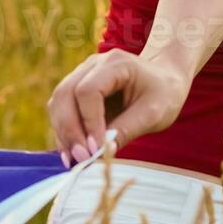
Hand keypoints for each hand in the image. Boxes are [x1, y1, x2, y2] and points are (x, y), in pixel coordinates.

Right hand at [45, 48, 190, 166]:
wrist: (164, 80)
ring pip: (58, 102)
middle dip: (70, 130)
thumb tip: (103, 153)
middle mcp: (92, 65)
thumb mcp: (154, 113)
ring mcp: (81, 75)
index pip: (88, 91)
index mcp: (115, 63)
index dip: (88, 121)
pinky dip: (64, 132)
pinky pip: (61, 110)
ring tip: (74, 160)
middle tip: (81, 158)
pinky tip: (72, 153)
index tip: (96, 149)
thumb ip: (128, 130)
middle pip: (65, 94)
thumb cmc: (164, 94)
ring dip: (63, 133)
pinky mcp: (77, 89)